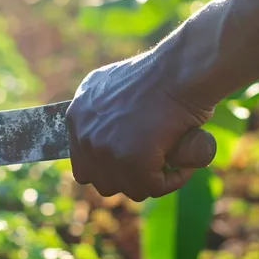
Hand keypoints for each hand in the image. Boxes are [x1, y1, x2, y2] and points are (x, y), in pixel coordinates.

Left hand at [65, 49, 216, 201]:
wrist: (178, 70)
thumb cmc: (156, 74)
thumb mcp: (109, 83)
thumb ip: (97, 110)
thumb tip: (101, 133)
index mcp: (76, 117)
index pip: (83, 165)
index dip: (110, 167)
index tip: (132, 160)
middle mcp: (85, 135)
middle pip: (102, 182)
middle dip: (129, 176)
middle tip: (153, 161)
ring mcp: (106, 151)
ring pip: (129, 188)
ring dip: (151, 179)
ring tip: (168, 158)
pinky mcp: (132, 162)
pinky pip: (154, 187)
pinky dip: (173, 178)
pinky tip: (182, 161)